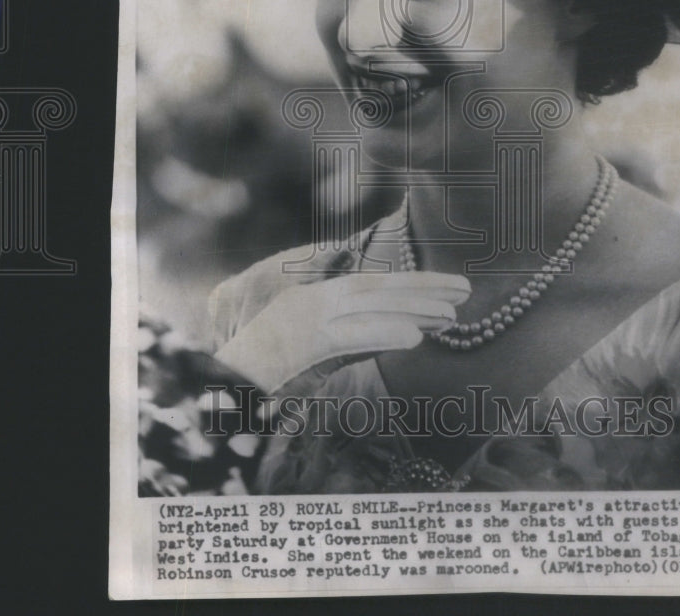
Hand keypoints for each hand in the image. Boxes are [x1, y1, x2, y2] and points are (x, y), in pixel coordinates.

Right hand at [214, 271, 469, 393]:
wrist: (213, 394)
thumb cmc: (263, 382)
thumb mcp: (318, 356)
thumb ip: (357, 339)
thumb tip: (407, 330)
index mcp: (314, 299)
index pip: (373, 286)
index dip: (414, 286)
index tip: (451, 291)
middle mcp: (310, 300)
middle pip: (376, 289)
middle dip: (423, 289)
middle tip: (466, 290)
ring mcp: (302, 318)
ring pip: (367, 306)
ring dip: (412, 307)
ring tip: (451, 314)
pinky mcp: (297, 341)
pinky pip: (348, 335)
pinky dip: (381, 333)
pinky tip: (415, 338)